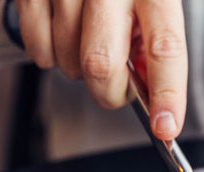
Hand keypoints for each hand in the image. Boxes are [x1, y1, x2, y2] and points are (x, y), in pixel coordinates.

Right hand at [15, 0, 186, 139]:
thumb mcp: (153, 7)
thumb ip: (154, 48)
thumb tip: (152, 96)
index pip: (165, 48)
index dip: (168, 94)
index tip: (166, 128)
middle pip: (102, 64)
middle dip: (109, 93)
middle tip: (115, 90)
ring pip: (67, 59)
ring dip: (78, 71)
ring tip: (88, 46)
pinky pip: (36, 46)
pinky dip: (48, 57)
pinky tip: (60, 41)